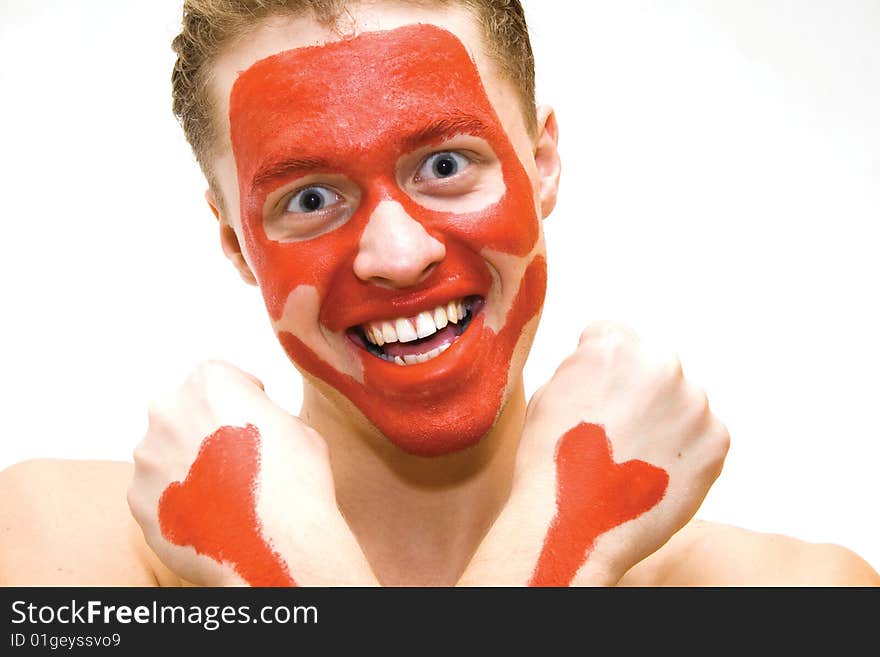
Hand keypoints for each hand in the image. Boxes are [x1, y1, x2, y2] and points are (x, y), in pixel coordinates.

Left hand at [127, 360, 377, 585]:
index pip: (218, 378)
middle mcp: (168, 411)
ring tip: (225, 495)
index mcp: (210, 382)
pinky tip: (211, 516)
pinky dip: (180, 501)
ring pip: (166, 454)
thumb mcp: (297, 426)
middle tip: (236, 459)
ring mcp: (148, 457)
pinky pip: (157, 493)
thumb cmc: (296, 484)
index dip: (240, 398)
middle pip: (184, 413)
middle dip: (205, 430)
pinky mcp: (139, 500)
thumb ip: (262, 415)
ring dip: (189, 467)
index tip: (252, 419)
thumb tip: (253, 426)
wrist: (276, 547)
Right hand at [459, 322, 729, 585]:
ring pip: (681, 401)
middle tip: (617, 432)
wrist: (573, 527)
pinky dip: (683, 451)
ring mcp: (694, 402)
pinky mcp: (716, 440)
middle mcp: (661, 363)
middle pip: (653, 366)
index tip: (595, 395)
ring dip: (664, 420)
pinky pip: (702, 434)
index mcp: (615, 345)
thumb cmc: (551, 465)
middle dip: (639, 392)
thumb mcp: (548, 394)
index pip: (615, 336)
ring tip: (632, 458)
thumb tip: (605, 371)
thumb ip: (583, 369)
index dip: (600, 368)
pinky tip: (652, 472)